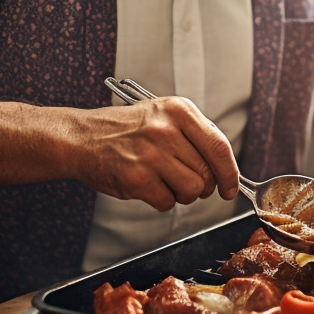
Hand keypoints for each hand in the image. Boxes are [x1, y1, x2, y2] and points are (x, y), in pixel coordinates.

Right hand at [74, 96, 239, 210]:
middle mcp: (166, 130)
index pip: (219, 147)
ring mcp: (151, 155)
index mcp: (179, 111)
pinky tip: (148, 185)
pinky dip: (162, 200)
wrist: (82, 138)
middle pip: (207, 173)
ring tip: (166, 182)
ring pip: (191, 190)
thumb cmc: (126, 129)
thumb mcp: (163, 115)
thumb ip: (195, 135)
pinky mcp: (136, 178)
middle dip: (203, 186)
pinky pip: (168, 202)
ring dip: (182, 194)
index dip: (230, 173)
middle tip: (188, 183)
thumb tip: (225, 167)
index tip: (230, 188)